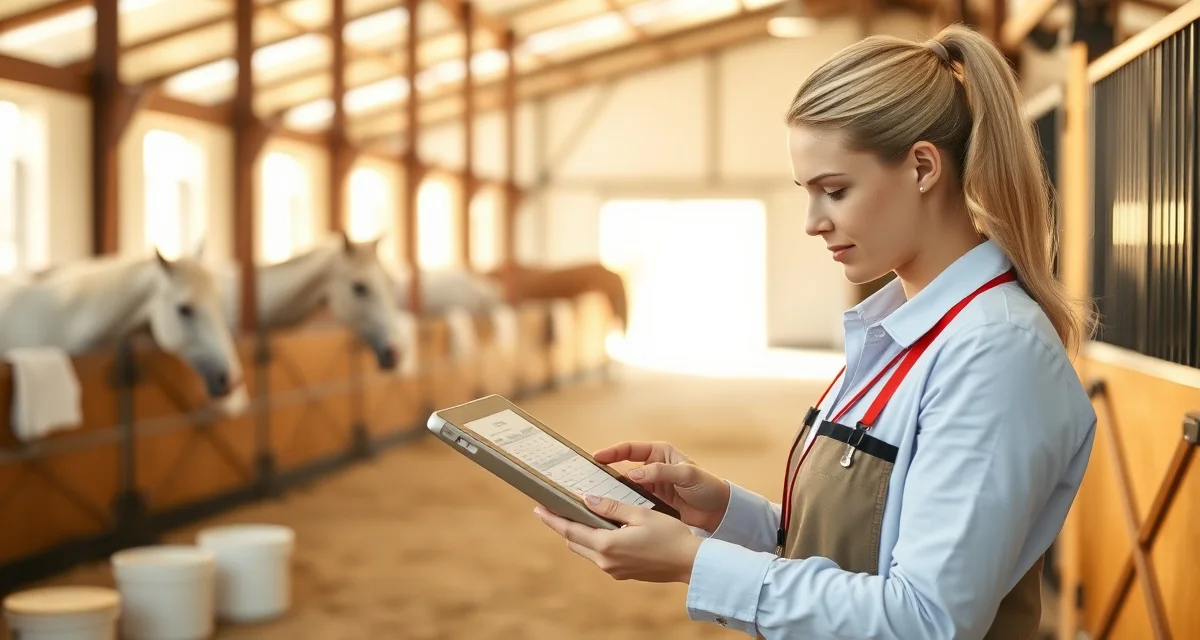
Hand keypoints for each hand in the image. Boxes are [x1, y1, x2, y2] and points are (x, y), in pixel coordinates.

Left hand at [534, 494, 702, 583]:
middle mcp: (606, 561)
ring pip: (585, 549)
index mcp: (607, 545)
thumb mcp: (639, 514)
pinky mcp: (623, 573)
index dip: (552, 518)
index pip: (570, 529)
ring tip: (571, 516)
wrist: (690, 563)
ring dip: (577, 533)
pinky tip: (597, 529)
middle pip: (573, 541)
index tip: (538, 508)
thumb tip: (585, 499)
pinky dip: (592, 541)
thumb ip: (610, 507)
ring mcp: (614, 570)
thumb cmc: (670, 535)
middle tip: (551, 509)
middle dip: (561, 525)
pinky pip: (599, 556)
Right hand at [593, 441, 729, 531]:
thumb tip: (633, 474)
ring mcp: (651, 487)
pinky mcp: (652, 504)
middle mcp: (652, 469)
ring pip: (625, 488)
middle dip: (606, 474)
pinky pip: (633, 503)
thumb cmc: (708, 487)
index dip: (612, 452)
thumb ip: (661, 472)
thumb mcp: (687, 474)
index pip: (629, 449)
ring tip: (595, 498)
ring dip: (612, 493)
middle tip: (588, 480)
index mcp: (659, 454)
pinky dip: (623, 506)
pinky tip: (612, 512)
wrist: (721, 512)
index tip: (596, 458)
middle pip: (623, 469)